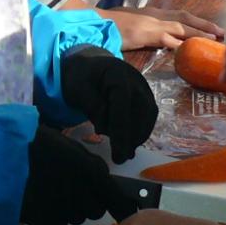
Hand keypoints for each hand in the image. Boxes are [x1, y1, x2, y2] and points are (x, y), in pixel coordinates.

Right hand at [22, 125, 138, 224]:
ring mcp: (64, 211)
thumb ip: (91, 165)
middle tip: (70, 189)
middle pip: (95, 210)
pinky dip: (53, 216)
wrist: (1, 158)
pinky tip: (40, 200)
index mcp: (91, 172)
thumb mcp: (70, 147)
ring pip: (76, 218)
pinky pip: (58, 224)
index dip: (121, 205)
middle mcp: (82, 195)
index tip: (124, 209)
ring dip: (69, 209)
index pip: (115, 198)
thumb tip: (103, 180)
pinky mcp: (46, 222)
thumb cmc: (37, 145)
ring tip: (50, 192)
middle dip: (88, 202)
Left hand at [57, 47, 158, 161]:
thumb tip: (105, 126)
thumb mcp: (77, 89)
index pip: (123, 105)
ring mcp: (144, 89)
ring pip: (148, 116)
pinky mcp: (146, 98)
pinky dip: (140, 131)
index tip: (118, 152)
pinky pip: (148, 117)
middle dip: (132, 138)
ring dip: (138, 136)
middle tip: (120, 158)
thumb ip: (91, 105)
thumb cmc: (81, 78)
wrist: (90, 66)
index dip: (121, 130)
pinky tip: (128, 143)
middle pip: (141, 112)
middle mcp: (136, 80)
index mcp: (117, 74)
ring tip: (123, 152)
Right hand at [97, 5, 223, 50]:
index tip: (211, 28)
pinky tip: (189, 48)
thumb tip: (160, 39)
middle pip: (185, 17)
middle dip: (204, 25)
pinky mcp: (146, 33)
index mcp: (154, 13)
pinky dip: (179, 43)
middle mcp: (156, 15)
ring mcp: (152, 23)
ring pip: (181, 26)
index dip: (197, 22)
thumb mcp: (135, 26)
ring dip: (198, 32)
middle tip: (221, 32)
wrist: (98, 22)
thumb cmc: (113, 25)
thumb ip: (148, 31)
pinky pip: (167, 38)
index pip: (180, 15)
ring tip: (214, 39)